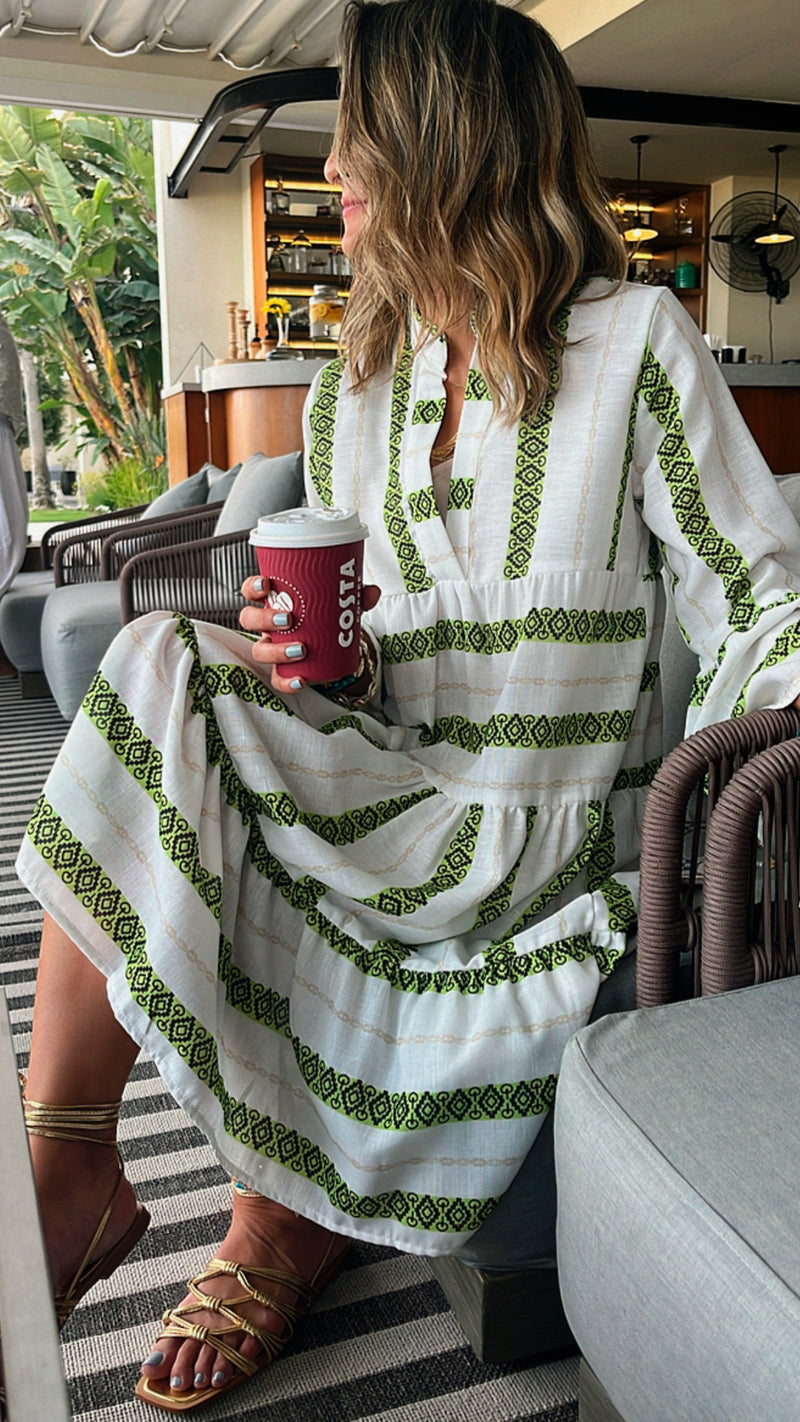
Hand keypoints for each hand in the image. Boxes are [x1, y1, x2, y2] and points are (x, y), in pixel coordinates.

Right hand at [239, 575, 380, 694]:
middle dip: (264, 619)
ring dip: (276, 651)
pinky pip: (277, 679)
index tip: (267, 584)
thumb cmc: (326, 617)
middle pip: (249, 619)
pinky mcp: (282, 670)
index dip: (253, 587)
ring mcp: (272, 648)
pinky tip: (301, 680)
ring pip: (259, 650)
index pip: (252, 591)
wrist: (333, 644)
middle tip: (288, 619)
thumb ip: (355, 595)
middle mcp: (268, 625)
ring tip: (300, 649)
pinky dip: (287, 682)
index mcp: (275, 602)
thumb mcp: (341, 602)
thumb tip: (371, 592)